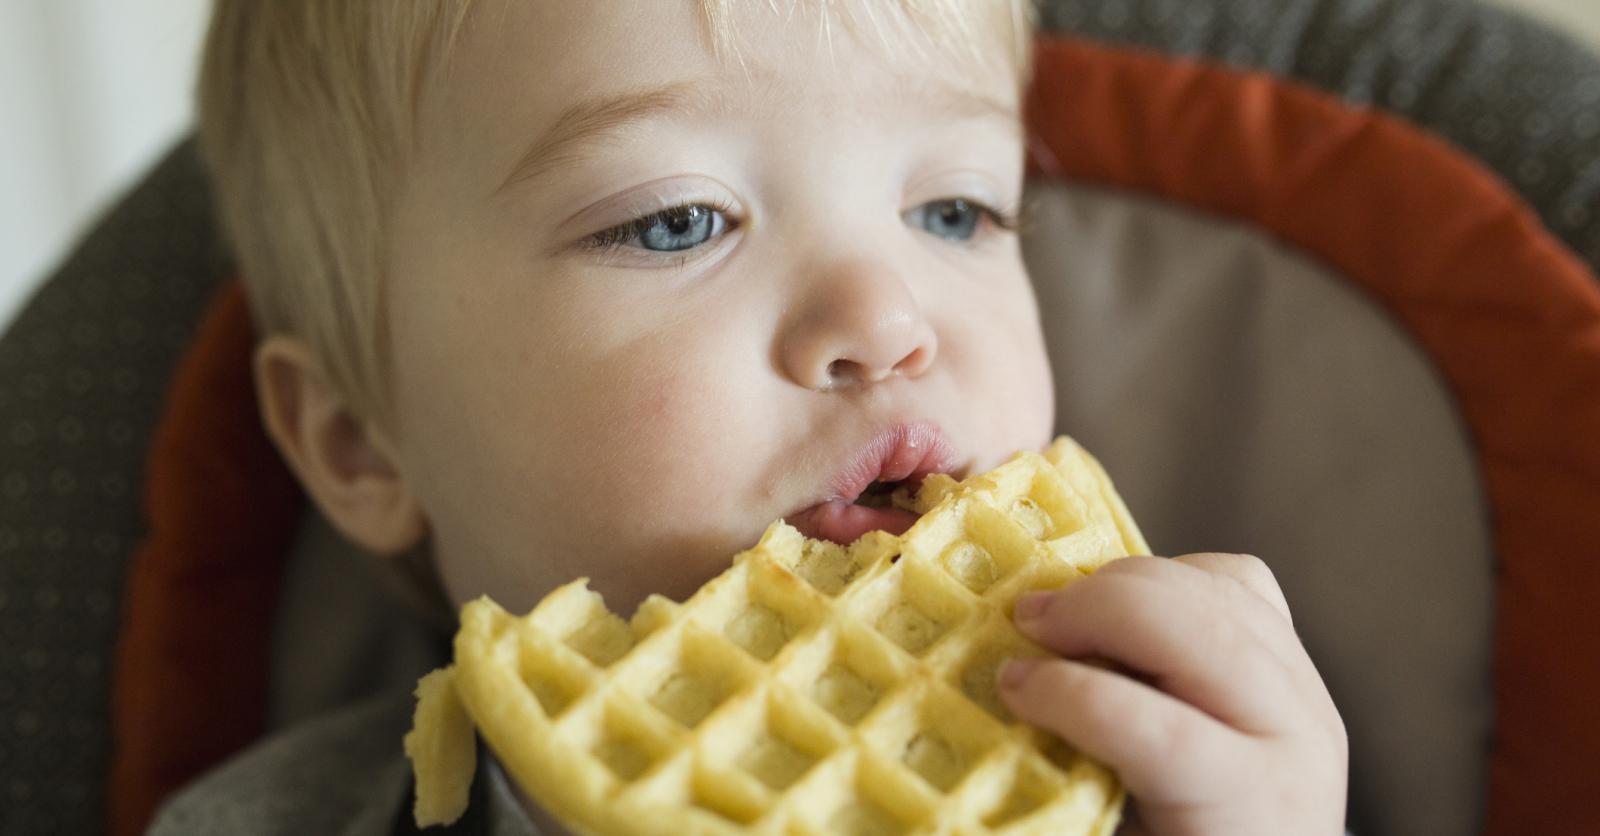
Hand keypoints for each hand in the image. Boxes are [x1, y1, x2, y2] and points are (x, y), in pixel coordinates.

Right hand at [998, 554, 1346, 835]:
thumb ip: (1074, 778)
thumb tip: (1009, 704)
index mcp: (1244, 798)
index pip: (1151, 726)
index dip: (1065, 694)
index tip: (1010, 685)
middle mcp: (1288, 728)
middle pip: (1187, 628)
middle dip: (1090, 609)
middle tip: (1026, 624)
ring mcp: (1301, 680)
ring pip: (1210, 585)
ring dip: (1119, 581)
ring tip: (1063, 611)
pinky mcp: (1295, 649)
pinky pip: (1236, 577)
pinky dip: (1174, 573)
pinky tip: (1135, 604)